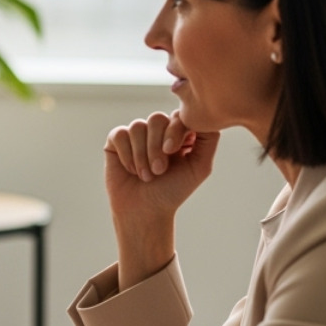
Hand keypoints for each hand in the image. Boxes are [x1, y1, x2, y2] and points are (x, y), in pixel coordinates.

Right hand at [103, 111, 217, 287]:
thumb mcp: (200, 166)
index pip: (178, 115)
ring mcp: (136, 134)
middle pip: (157, 118)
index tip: (172, 151)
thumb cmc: (173, 191)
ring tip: (146, 175)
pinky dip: (127, 154)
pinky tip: (131, 170)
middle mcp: (158, 130)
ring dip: (142, 155)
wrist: (144, 210)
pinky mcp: (116, 141)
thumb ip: (209, 138)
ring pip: (138, 126)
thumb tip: (204, 115)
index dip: (174, 130)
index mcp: (178, 133)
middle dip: (156, 146)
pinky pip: (120, 134)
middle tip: (159, 170)